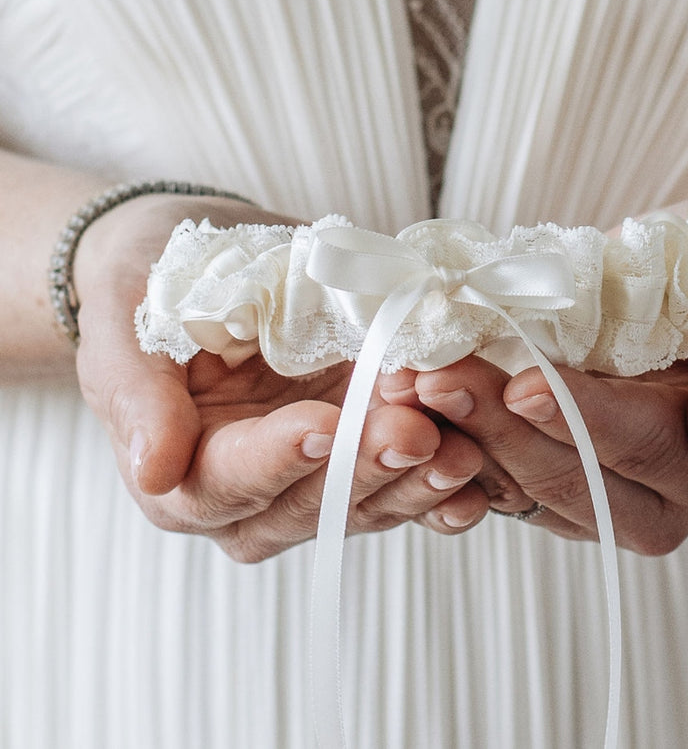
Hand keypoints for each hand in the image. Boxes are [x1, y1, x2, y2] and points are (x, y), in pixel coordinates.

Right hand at [73, 193, 486, 560]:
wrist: (202, 263)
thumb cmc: (151, 283)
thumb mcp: (125, 321)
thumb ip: (135, 394)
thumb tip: (151, 471)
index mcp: (183, 472)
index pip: (227, 481)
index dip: (276, 459)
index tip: (321, 424)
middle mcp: (253, 494)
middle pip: (308, 506)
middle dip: (364, 471)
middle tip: (414, 434)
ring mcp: (318, 478)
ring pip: (368, 504)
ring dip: (416, 484)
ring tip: (460, 451)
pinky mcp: (366, 454)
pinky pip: (407, 486)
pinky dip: (445, 487)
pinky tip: (481, 478)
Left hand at [383, 202, 687, 553]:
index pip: (639, 444)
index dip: (579, 416)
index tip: (521, 382)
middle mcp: (665, 502)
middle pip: (572, 477)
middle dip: (498, 427)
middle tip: (434, 378)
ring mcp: (608, 502)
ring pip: (526, 487)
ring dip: (461, 439)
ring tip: (405, 386)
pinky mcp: (563, 485)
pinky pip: (505, 481)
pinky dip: (459, 445)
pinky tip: (412, 405)